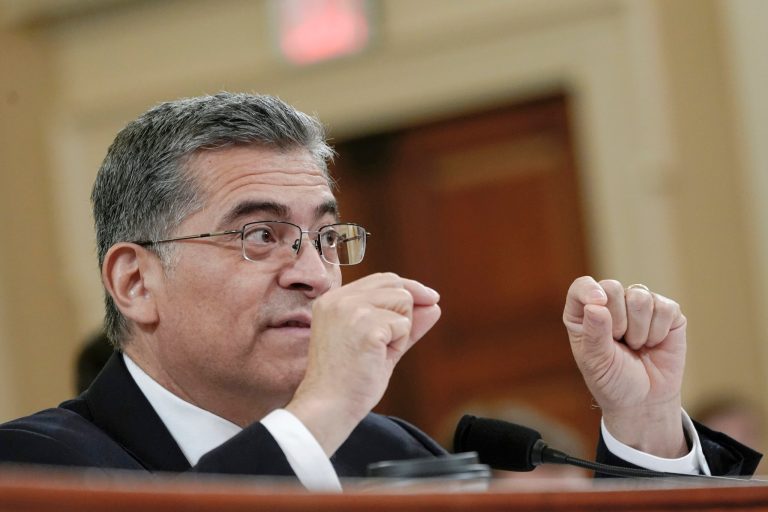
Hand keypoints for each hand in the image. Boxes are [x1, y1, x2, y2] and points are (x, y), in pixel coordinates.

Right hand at [286, 272, 440, 454]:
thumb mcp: (380, 344)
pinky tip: (375, 359)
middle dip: (405, 312)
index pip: (382, 279)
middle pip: (396, 285)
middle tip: (388, 344)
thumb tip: (434, 305)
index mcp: (334, 300)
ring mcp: (351, 310)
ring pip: (403, 301)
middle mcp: (340, 298)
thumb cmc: (349, 381)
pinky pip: (404, 324)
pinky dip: (398, 344)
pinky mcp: (367, 326)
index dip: (409, 289)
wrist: (329, 406)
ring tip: (375, 353)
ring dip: (400, 331)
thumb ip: (405, 322)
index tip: (431, 298)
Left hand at [563, 276, 687, 456]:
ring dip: (639, 330)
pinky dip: (659, 332)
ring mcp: (638, 305)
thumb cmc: (613, 380)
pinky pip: (665, 308)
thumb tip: (595, 305)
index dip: (589, 290)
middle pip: (613, 287)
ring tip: (636, 346)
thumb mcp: (596, 362)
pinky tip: (654, 343)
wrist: (644, 400)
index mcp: (583, 313)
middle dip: (618, 321)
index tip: (598, 304)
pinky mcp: (666, 311)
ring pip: (640, 297)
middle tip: (620, 343)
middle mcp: (609, 303)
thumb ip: (594, 334)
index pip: (581, 287)